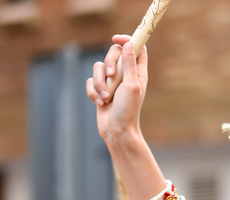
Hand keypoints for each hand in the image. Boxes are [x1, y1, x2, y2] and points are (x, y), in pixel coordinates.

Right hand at [86, 36, 147, 150]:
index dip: (127, 39)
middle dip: (109, 64)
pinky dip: (93, 91)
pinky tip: (100, 103)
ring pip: (99, 67)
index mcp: (138, 72)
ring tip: (106, 98)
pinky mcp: (100, 89)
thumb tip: (129, 43)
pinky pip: (90, 80)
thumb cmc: (128, 110)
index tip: (115, 38)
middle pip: (114, 53)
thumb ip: (130, 64)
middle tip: (112, 77)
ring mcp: (112, 81)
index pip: (136, 47)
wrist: (117, 130)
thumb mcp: (131, 85)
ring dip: (100, 83)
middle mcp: (126, 74)